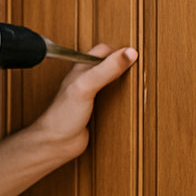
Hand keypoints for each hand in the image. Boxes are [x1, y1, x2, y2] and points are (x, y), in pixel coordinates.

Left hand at [32, 45, 137, 160]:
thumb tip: (129, 53)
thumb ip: (107, 69)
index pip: (103, 51)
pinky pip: (110, 100)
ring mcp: (89, 96)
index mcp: (80, 69)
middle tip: (139, 67)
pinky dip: (120, 99)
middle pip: (108, 65)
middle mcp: (85, 80)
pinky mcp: (94, 112)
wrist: (55, 144)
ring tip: (137, 82)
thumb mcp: (86, 86)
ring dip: (122, 82)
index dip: (118, 51)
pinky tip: (127, 102)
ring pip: (110, 82)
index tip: (135, 55)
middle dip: (122, 64)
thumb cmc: (62, 115)